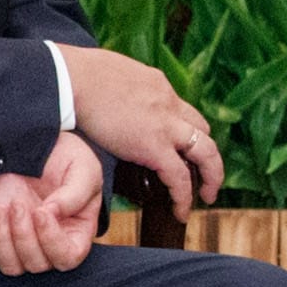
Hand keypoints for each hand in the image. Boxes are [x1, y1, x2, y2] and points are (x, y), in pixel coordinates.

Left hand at [0, 133, 105, 278]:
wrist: (34, 147)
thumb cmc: (66, 159)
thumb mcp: (83, 169)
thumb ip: (76, 192)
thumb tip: (53, 212)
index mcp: (77, 233)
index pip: (67, 257)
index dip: (52, 241)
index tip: (41, 211)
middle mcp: (51, 246)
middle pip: (37, 264)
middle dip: (23, 235)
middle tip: (18, 203)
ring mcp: (22, 245)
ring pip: (11, 267)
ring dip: (2, 238)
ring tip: (0, 208)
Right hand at [61, 44, 219, 217]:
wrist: (74, 79)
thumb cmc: (78, 75)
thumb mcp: (112, 75)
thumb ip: (119, 91)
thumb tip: (106, 100)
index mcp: (157, 86)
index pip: (182, 110)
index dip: (186, 130)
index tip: (181, 147)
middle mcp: (169, 104)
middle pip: (202, 130)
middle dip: (208, 154)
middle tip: (208, 174)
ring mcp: (166, 125)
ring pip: (206, 152)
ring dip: (212, 175)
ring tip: (207, 195)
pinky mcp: (154, 146)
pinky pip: (179, 177)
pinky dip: (184, 196)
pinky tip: (181, 211)